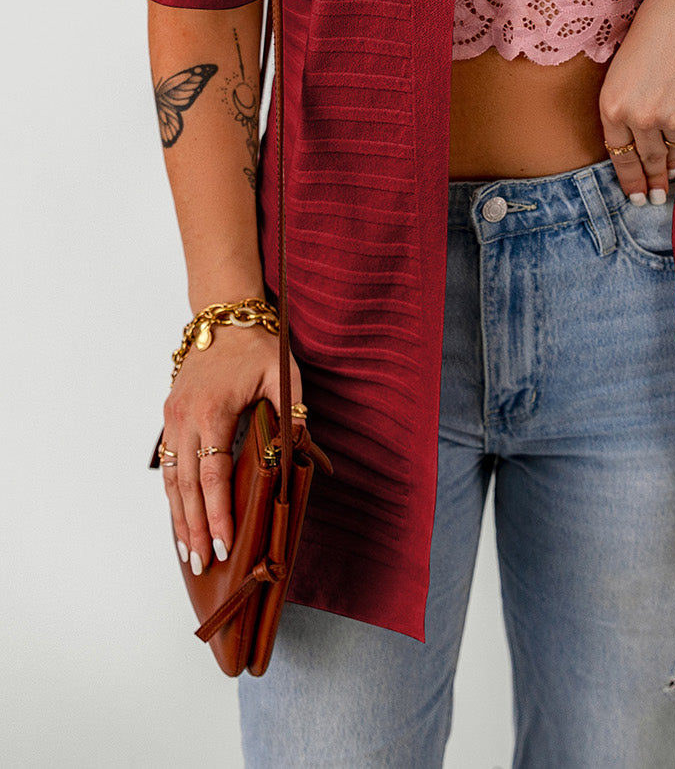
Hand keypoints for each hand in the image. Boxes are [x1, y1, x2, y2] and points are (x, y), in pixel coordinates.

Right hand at [159, 324, 303, 573]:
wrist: (223, 316)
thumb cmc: (257, 345)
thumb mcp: (283, 372)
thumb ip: (291, 411)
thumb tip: (302, 450)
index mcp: (213, 410)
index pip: (213, 474)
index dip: (218, 513)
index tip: (225, 543)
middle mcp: (186, 417)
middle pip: (186, 485)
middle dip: (195, 528)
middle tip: (203, 563)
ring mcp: (173, 418)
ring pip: (171, 479)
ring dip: (179, 518)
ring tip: (188, 552)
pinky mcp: (170, 416)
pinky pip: (167, 464)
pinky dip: (172, 495)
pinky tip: (180, 518)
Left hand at [599, 0, 674, 199]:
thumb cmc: (655, 29)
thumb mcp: (621, 67)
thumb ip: (623, 104)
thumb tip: (632, 137)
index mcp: (612, 104)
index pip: (618, 154)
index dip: (627, 179)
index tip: (633, 195)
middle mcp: (640, 118)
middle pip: (644, 160)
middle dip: (649, 184)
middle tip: (652, 200)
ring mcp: (672, 119)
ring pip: (670, 152)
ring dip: (669, 167)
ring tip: (668, 181)